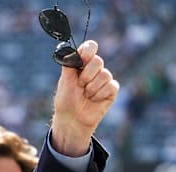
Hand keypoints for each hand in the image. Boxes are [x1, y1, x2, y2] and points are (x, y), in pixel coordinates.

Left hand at [50, 40, 118, 156]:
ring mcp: (103, 80)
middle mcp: (93, 69)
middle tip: (80, 85)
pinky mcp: (111, 91)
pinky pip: (111, 86)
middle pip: (98, 61)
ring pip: (105, 75)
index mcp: (81, 64)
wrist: (72, 119)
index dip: (89, 50)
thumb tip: (67, 50)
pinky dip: (100, 94)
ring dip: (92, 88)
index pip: (90, 48)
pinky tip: (94, 100)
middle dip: (87, 75)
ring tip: (86, 95)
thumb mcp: (64, 81)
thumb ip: (68, 65)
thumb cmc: (66, 100)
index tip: (83, 58)